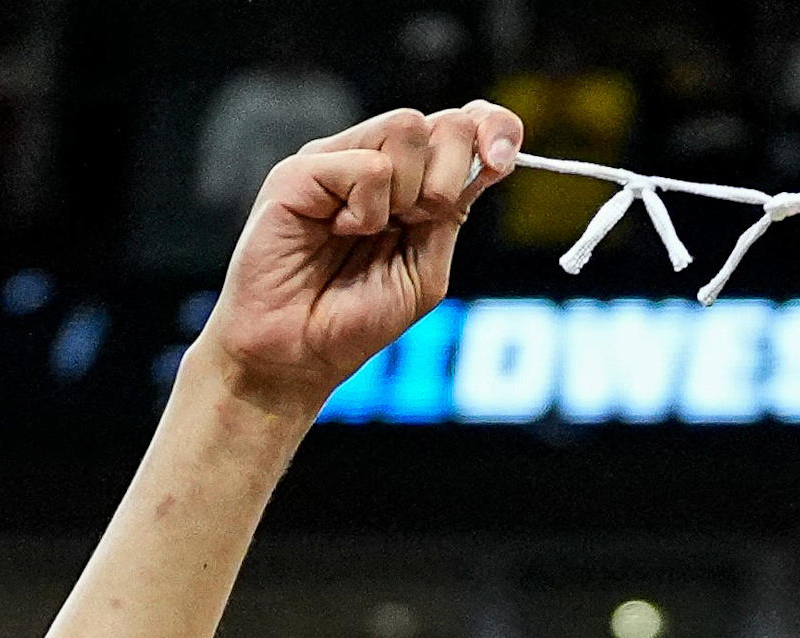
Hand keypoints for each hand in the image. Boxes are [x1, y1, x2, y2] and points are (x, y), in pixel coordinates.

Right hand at [196, 102, 522, 419]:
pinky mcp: (300, 170)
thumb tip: (490, 162)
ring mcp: (335, 160)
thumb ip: (453, 215)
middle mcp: (373, 161)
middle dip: (451, 176)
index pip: (463, 125)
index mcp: (410, 182)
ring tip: (370, 232)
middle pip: (444, 121)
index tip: (504, 161)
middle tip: (416, 223)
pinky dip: (366, 210)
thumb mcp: (425, 270)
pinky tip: (338, 232)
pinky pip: (368, 166)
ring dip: (409, 192)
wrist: (295, 355)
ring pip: (408, 127)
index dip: (494, 128)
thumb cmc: (353, 320)